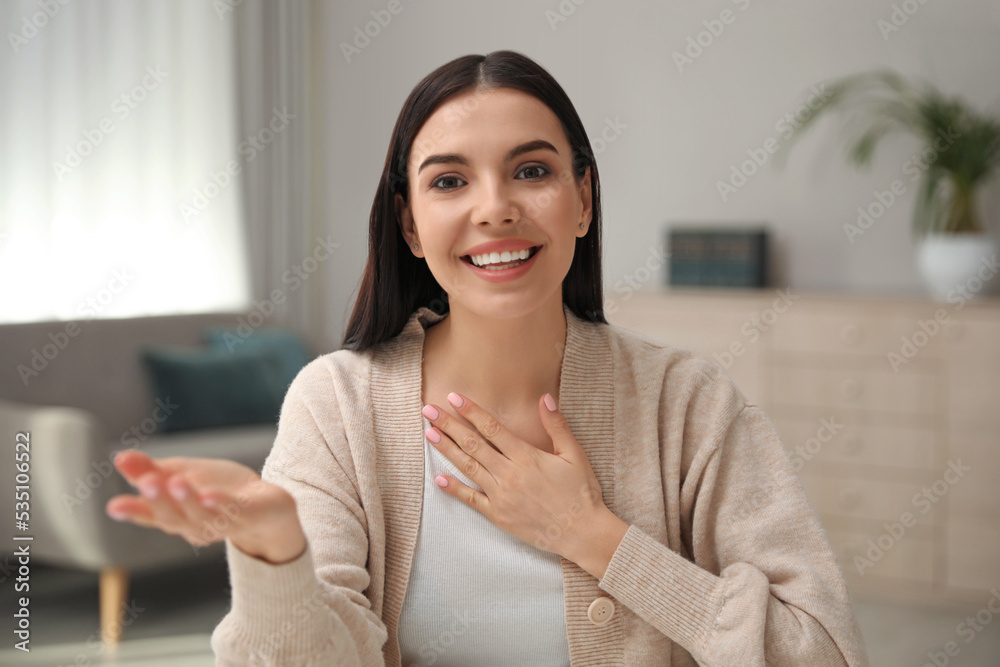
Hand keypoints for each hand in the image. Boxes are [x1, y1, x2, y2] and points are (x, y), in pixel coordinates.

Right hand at [105, 450, 306, 563]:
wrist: (268, 507)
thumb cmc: (220, 492)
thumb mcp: (183, 474)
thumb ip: (151, 470)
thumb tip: (120, 457)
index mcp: (177, 515)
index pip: (151, 515)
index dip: (133, 510)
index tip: (114, 506)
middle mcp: (195, 525)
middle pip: (173, 518)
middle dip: (159, 500)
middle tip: (147, 481)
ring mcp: (223, 524)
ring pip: (201, 517)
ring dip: (188, 500)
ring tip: (175, 481)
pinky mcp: (249, 517)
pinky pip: (233, 513)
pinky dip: (221, 505)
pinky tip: (210, 494)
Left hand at [421, 392, 608, 558]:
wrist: (583, 532)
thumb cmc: (581, 492)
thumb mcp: (574, 454)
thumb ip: (557, 426)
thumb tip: (545, 398)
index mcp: (527, 456)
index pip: (492, 428)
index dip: (471, 411)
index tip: (454, 398)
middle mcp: (509, 474)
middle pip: (473, 444)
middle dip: (449, 425)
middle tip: (428, 411)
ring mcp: (501, 496)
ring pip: (468, 467)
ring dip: (446, 450)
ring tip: (429, 434)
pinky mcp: (498, 515)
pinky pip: (471, 499)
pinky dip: (454, 489)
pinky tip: (438, 479)